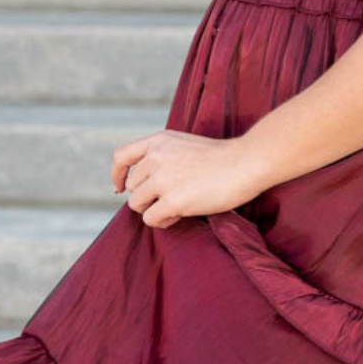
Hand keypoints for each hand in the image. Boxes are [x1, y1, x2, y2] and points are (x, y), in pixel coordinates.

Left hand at [112, 127, 269, 227]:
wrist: (246, 163)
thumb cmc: (224, 158)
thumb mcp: (187, 145)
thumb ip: (165, 157)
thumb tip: (148, 183)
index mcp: (159, 141)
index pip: (121, 157)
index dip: (117, 175)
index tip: (119, 188)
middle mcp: (155, 158)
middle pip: (130, 186)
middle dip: (146, 197)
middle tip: (169, 201)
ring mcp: (162, 179)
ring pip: (136, 204)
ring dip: (152, 210)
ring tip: (175, 209)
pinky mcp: (172, 200)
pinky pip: (150, 219)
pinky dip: (161, 222)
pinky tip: (178, 217)